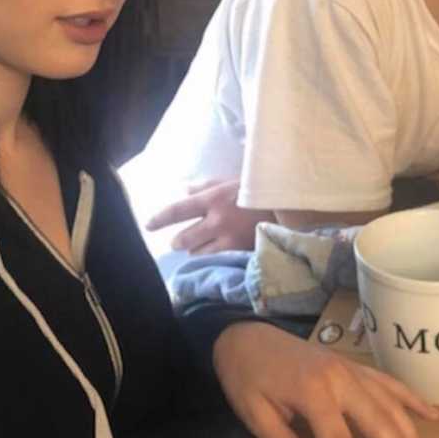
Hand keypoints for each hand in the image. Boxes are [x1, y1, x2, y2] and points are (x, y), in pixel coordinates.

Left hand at [145, 178, 272, 252]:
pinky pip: (216, 257)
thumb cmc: (260, 188)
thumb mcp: (232, 180)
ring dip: (194, 249)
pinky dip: (211, 255)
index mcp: (213, 199)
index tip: (148, 225)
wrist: (290, 207)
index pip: (178, 210)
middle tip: (178, 241)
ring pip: (198, 251)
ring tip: (197, 246)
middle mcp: (216, 220)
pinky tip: (213, 252)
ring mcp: (228, 238)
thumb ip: (206, 186)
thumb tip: (184, 190)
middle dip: (178, 241)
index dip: (160, 218)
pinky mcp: (240, 251)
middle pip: (184, 238)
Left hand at [213, 322, 438, 437]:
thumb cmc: (245, 376)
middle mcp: (339, 378)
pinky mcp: (352, 365)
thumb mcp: (254, 414)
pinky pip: (388, 382)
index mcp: (313, 391)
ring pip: (391, 405)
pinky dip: (411, 398)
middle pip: (379, 424)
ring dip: (413, 437)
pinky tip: (432, 415)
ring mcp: (349, 369)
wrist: (243, 335)